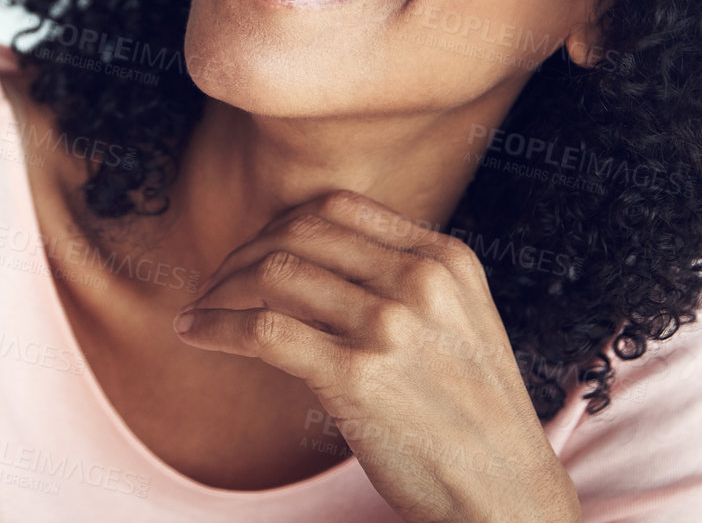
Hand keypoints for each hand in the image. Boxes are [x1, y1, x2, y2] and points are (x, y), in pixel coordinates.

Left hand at [171, 190, 580, 522]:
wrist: (506, 496)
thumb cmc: (474, 417)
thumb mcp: (461, 323)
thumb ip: (406, 282)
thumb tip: (317, 259)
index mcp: (445, 260)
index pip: (338, 208)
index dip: (281, 223)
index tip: (253, 250)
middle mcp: (419, 282)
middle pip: (299, 233)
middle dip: (243, 252)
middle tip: (215, 283)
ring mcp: (389, 327)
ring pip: (273, 273)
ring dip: (220, 289)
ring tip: (201, 309)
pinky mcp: (357, 378)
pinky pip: (262, 331)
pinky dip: (216, 327)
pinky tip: (194, 334)